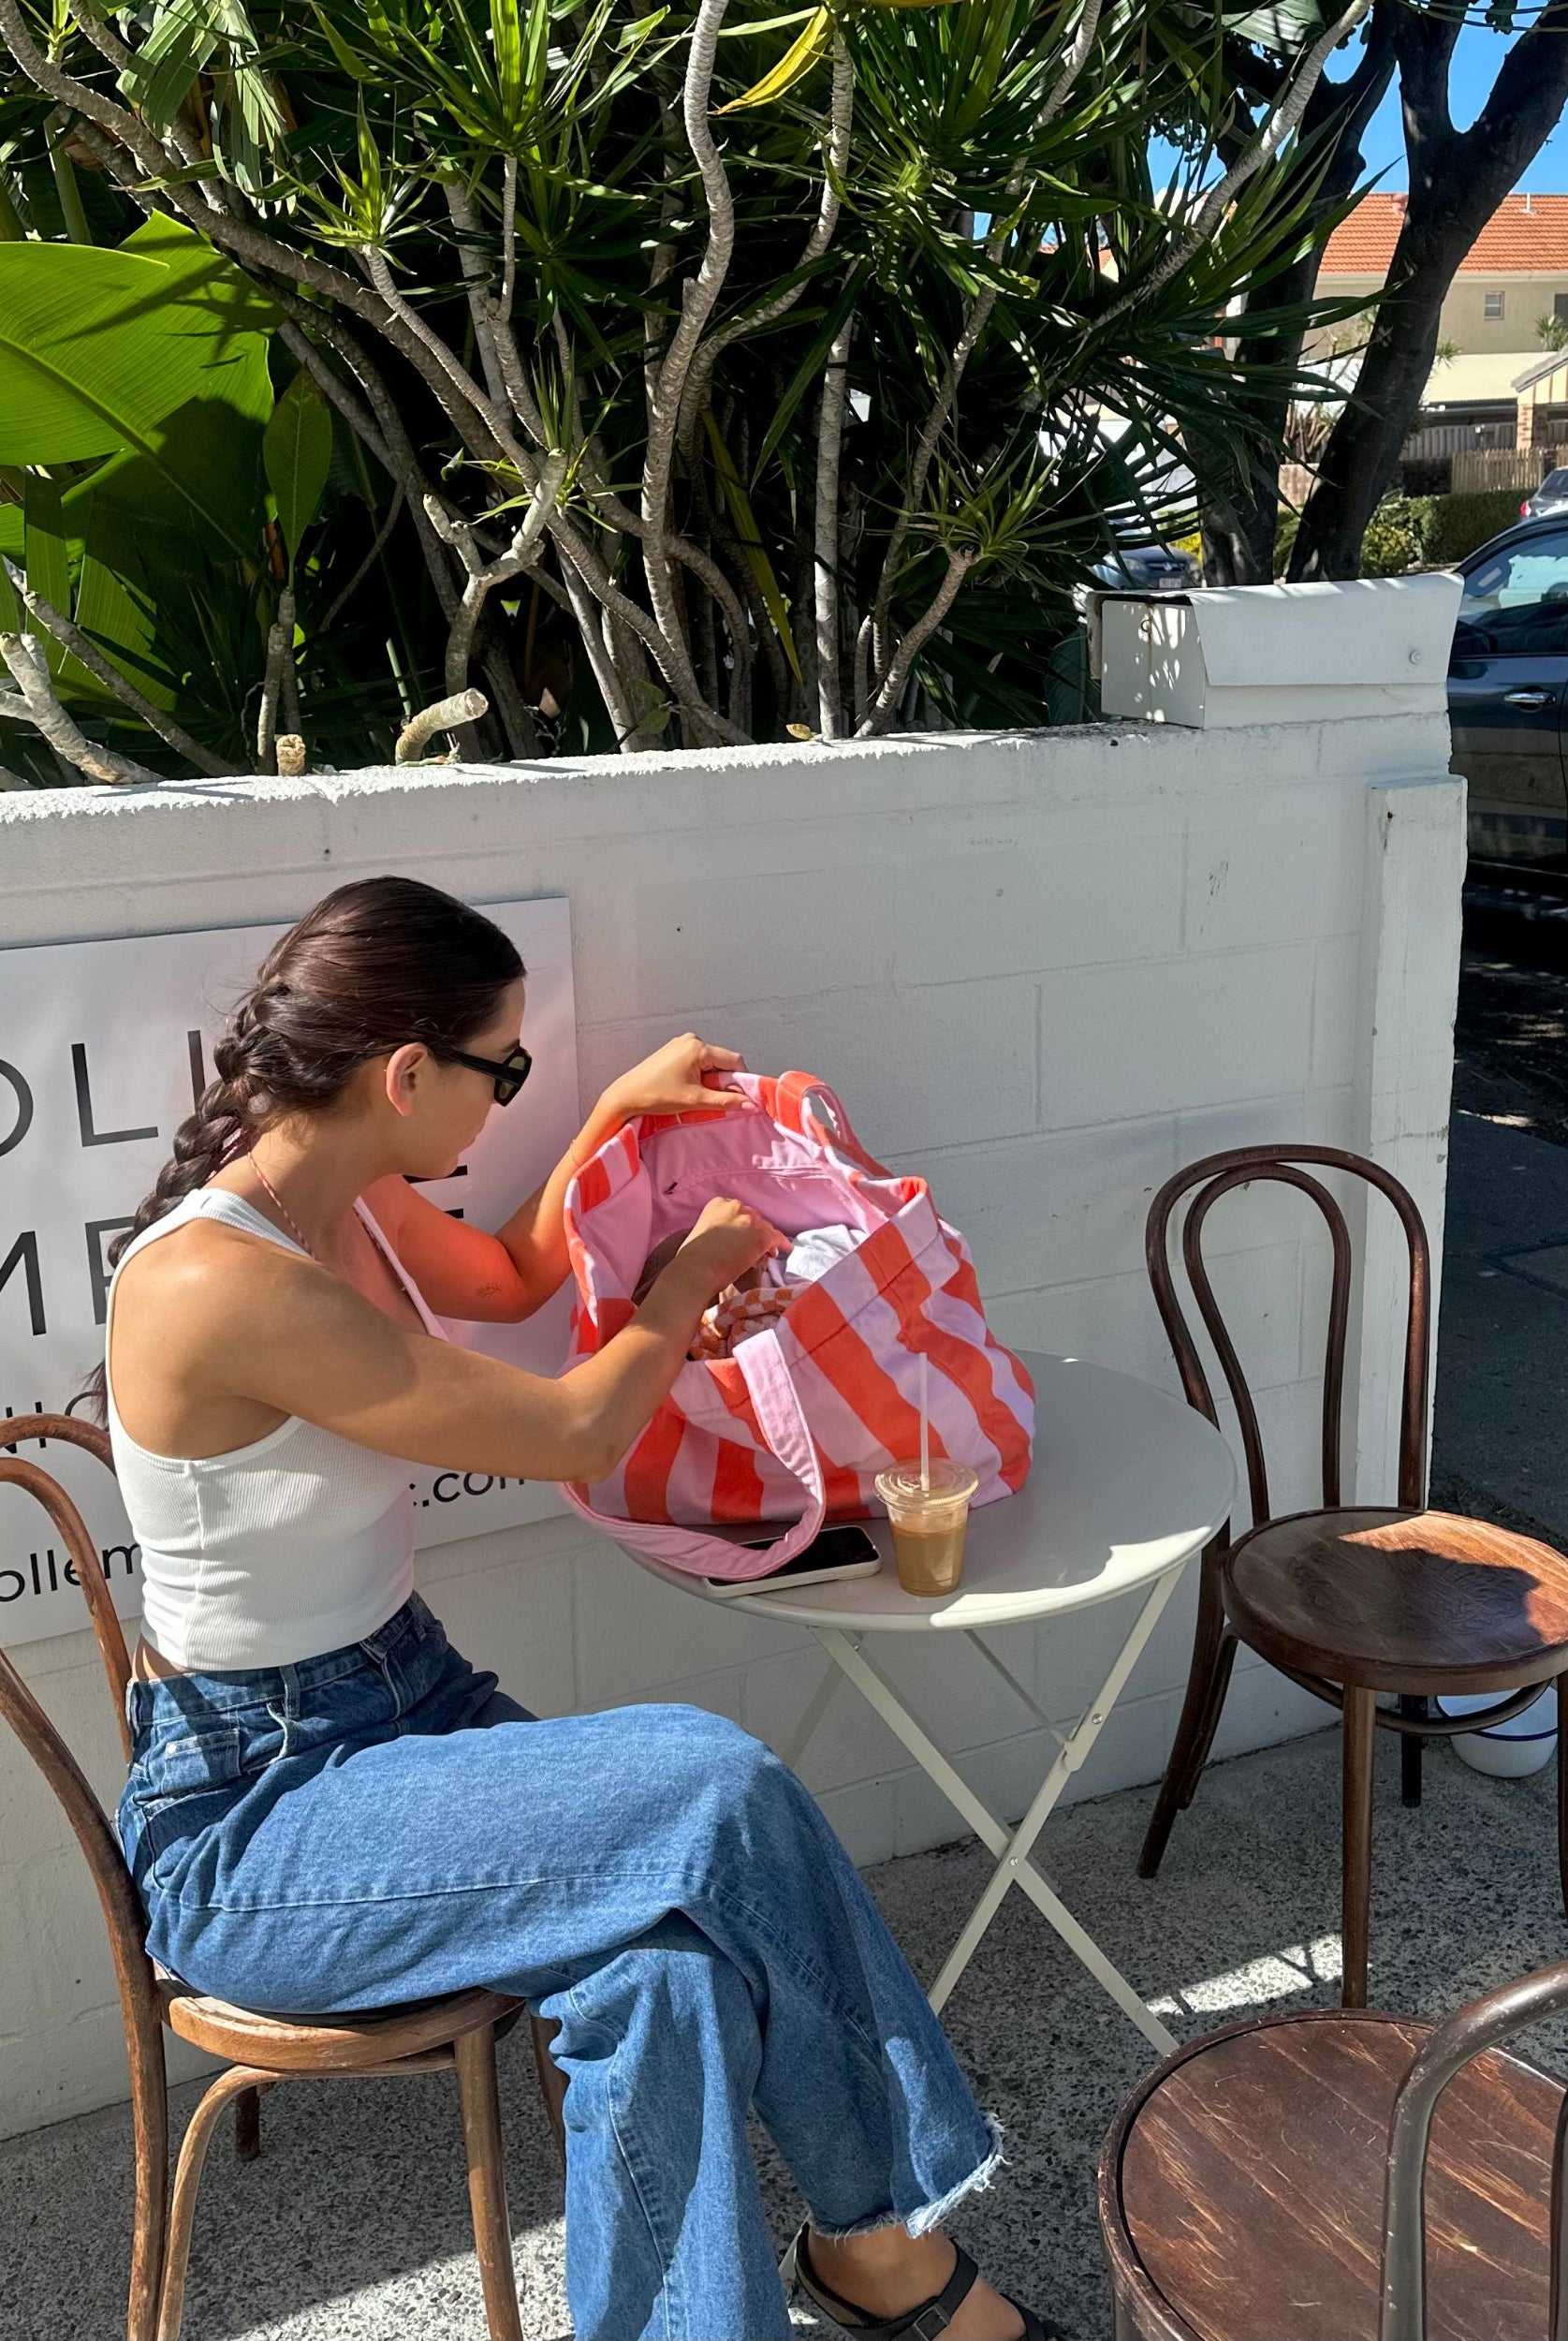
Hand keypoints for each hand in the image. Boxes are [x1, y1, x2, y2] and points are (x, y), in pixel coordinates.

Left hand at [606, 1034, 746, 1120]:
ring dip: (710, 1079)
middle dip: (723, 1080)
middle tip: (710, 1098)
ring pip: (710, 1061)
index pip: (734, 1060)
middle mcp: (691, 1040)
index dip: (740, 1080)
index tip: (737, 1096)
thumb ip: (726, 1101)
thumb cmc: (656, 1096)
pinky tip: (687, 1087)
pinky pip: (697, 1060)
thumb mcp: (695, 1100)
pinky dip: (699, 1075)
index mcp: (698, 1048)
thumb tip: (749, 1104)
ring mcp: (681, 1043)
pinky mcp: (674, 1050)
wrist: (626, 1095)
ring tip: (695, 1094)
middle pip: (722, 1060)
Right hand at [666, 1198, 785, 1306]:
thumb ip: (714, 1228)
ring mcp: (749, 1220)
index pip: (738, 1211)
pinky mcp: (761, 1236)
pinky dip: (781, 1244)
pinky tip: (783, 1250)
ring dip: (767, 1239)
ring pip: (765, 1228)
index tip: (744, 1233)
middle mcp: (735, 1206)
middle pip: (753, 1217)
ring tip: (770, 1250)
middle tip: (756, 1244)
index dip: (743, 1223)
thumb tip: (722, 1237)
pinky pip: (777, 1238)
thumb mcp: (700, 1232)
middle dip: (755, 1230)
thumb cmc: (691, 1259)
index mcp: (717, 1203)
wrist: (696, 1270)